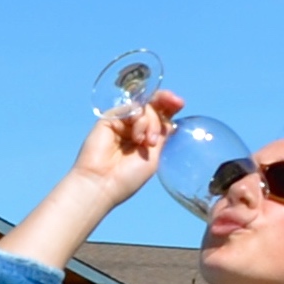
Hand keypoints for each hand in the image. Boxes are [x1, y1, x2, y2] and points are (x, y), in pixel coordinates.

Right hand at [65, 89, 184, 208]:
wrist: (103, 182)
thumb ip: (161, 137)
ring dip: (152, 122)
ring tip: (147, 142)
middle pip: (152, 106)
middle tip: (176, 101)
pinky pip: (130, 109)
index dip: (169, 107)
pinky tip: (137, 137)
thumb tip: (171, 121)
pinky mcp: (110, 118)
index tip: (180, 102)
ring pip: (144, 108)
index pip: (160, 117)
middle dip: (165, 100)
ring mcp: (122, 121)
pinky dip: (139, 121)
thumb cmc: (129, 177)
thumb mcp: (154, 157)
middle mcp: (135, 127)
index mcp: (147, 139)